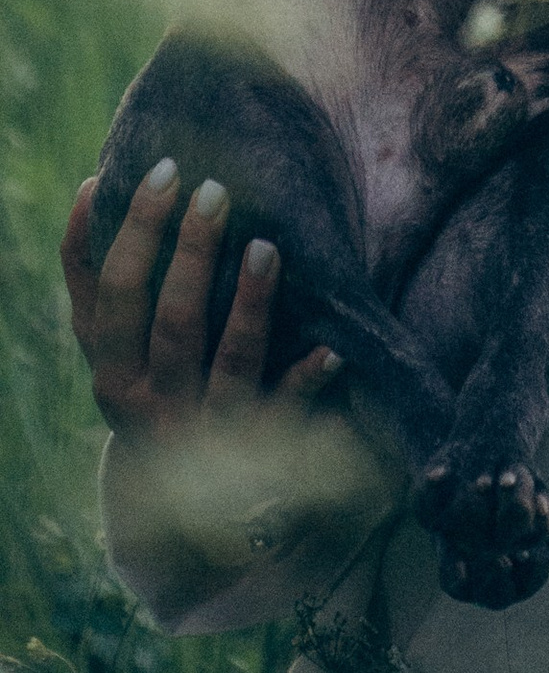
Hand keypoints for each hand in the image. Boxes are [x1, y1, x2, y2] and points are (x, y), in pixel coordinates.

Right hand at [61, 164, 338, 439]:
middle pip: (174, 322)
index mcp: (113, 372)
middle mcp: (155, 404)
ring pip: (231, 362)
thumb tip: (93, 182)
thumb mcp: (110, 346)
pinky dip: (308, 378)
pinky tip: (332, 346)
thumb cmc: (145, 383)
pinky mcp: (260, 447)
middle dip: (194, 254)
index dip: (136, 231)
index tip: (167, 168)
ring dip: (251, 305)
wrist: (178, 504)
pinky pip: (287, 410)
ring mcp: (209, 426)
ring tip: (267, 246)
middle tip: (216, 188)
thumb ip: (93, 279)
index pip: (117, 294)